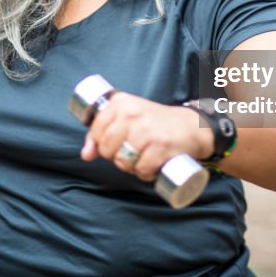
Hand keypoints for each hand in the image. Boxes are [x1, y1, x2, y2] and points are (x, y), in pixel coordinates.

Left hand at [80, 91, 213, 181]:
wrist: (190, 126)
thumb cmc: (155, 123)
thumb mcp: (127, 118)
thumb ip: (102, 132)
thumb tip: (85, 155)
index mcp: (121, 103)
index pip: (95, 131)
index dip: (101, 143)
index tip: (115, 142)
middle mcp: (131, 114)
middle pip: (106, 149)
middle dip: (116, 157)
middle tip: (131, 152)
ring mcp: (146, 130)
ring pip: (123, 162)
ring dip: (132, 167)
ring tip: (142, 158)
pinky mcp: (160, 146)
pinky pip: (141, 170)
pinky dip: (146, 174)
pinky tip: (153, 165)